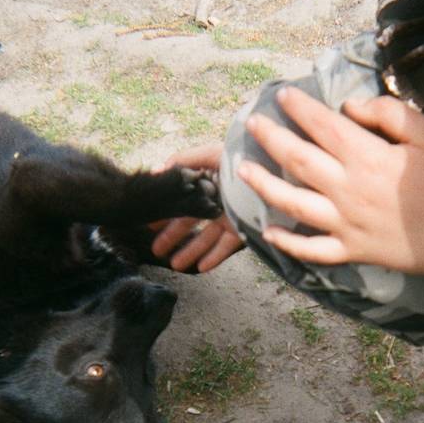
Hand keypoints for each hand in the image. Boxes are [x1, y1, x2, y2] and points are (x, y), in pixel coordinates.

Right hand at [150, 143, 243, 272]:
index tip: (149, 225)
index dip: (165, 212)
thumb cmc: (242, 159)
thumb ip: (182, 161)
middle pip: (190, 221)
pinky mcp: (243, 228)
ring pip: (206, 237)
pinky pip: (227, 246)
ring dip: (190, 251)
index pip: (180, 200)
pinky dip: (214, 257)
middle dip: (172, 236)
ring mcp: (229, 215)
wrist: (274, 173)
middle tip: (156, 250)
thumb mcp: (209, 154)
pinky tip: (201, 267)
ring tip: (175, 265)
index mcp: (206, 181)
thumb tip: (155, 171)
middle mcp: (215, 199)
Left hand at [238, 88, 423, 298]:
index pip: (322, 126)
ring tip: (242, 171)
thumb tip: (350, 106)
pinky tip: (267, 232)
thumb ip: (390, 114)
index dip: (299, 108)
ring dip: (264, 185)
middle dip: (271, 138)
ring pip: (292, 203)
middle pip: (297, 160)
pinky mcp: (348, 250)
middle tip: (251, 124)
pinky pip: (310, 249)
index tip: (282, 95)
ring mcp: (343, 223)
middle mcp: (345, 189)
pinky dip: (286, 242)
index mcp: (365, 157)